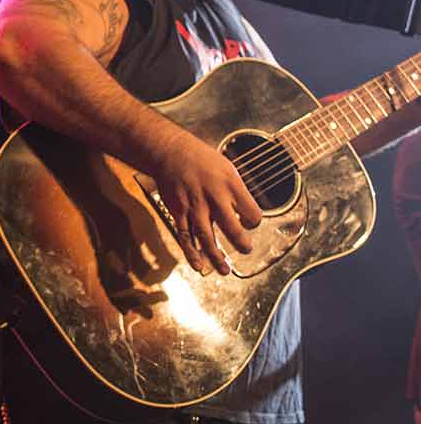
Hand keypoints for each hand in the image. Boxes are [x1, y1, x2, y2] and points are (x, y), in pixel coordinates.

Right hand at [147, 134, 261, 274]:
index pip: (252, 213)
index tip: (250, 222)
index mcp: (230, 185)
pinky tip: (199, 265)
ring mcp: (194, 206)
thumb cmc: (200, 158)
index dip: (253, 221)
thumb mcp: (227, 168)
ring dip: (217, 257)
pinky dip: (191, 253)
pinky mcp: (178, 211)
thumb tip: (244, 211)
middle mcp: (214, 197)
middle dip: (242, 244)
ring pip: (207, 238)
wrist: (169, 152)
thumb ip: (236, 191)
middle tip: (246, 249)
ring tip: (225, 271)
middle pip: (232, 229)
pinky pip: (186, 236)